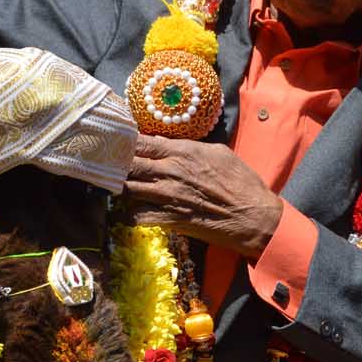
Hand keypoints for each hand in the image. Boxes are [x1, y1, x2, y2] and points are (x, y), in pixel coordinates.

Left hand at [122, 135, 284, 260]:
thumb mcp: (218, 152)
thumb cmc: (241, 181)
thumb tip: (169, 143)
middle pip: (127, 164)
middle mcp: (168, 173)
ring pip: (126, 190)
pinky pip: (135, 217)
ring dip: (120, 187)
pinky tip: (131, 210)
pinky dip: (129, 213)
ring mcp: (166, 198)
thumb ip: (190, 147)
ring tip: (117, 186)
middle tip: (110, 164)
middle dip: (116, 163)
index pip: (140, 142)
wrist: (252, 217)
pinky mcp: (168, 220)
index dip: (124, 141)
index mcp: (181, 152)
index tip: (117, 142)